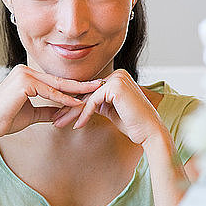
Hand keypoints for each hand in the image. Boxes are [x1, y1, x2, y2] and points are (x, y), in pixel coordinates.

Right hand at [0, 64, 103, 139]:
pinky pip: (49, 92)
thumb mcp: (31, 113)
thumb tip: (60, 113)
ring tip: (94, 92)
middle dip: (80, 84)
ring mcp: (24, 74)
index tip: (89, 89)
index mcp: (26, 75)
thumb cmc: (6, 120)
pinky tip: (78, 103)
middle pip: (58, 80)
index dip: (73, 86)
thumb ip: (46, 110)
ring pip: (56, 85)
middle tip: (99, 84)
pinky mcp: (24, 82)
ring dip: (76, 91)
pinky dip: (64, 99)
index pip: (54, 81)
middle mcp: (25, 71)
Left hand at [51, 69, 165, 144]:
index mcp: (117, 78)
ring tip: (59, 123)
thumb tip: (82, 104)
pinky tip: (78, 125)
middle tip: (55, 120)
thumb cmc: (133, 125)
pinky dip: (84, 114)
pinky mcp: (115, 86)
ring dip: (72, 112)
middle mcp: (118, 74)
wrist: (150, 132)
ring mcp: (117, 78)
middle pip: (86, 93)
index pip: (90, 92)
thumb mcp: (111, 111)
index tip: (61, 116)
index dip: (74, 105)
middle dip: (69, 108)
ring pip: (87, 98)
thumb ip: (99, 104)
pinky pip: (93, 102)